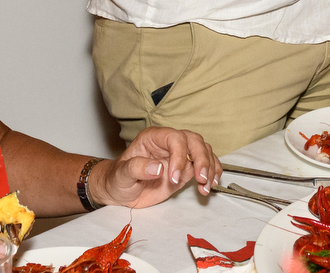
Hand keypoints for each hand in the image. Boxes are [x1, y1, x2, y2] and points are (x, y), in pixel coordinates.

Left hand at [92, 127, 221, 206]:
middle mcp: (169, 143)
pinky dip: (211, 174)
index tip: (174, 178)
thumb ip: (137, 168)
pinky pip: (205, 166)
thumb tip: (159, 167)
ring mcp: (180, 156)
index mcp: (154, 138)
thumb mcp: (121, 175)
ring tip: (206, 186)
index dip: (179, 155)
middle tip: (201, 178)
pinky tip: (209, 186)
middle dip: (201, 158)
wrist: (120, 192)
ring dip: (210, 167)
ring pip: (203, 151)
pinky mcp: (185, 169)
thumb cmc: (118, 179)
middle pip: (194, 141)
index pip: (175, 138)